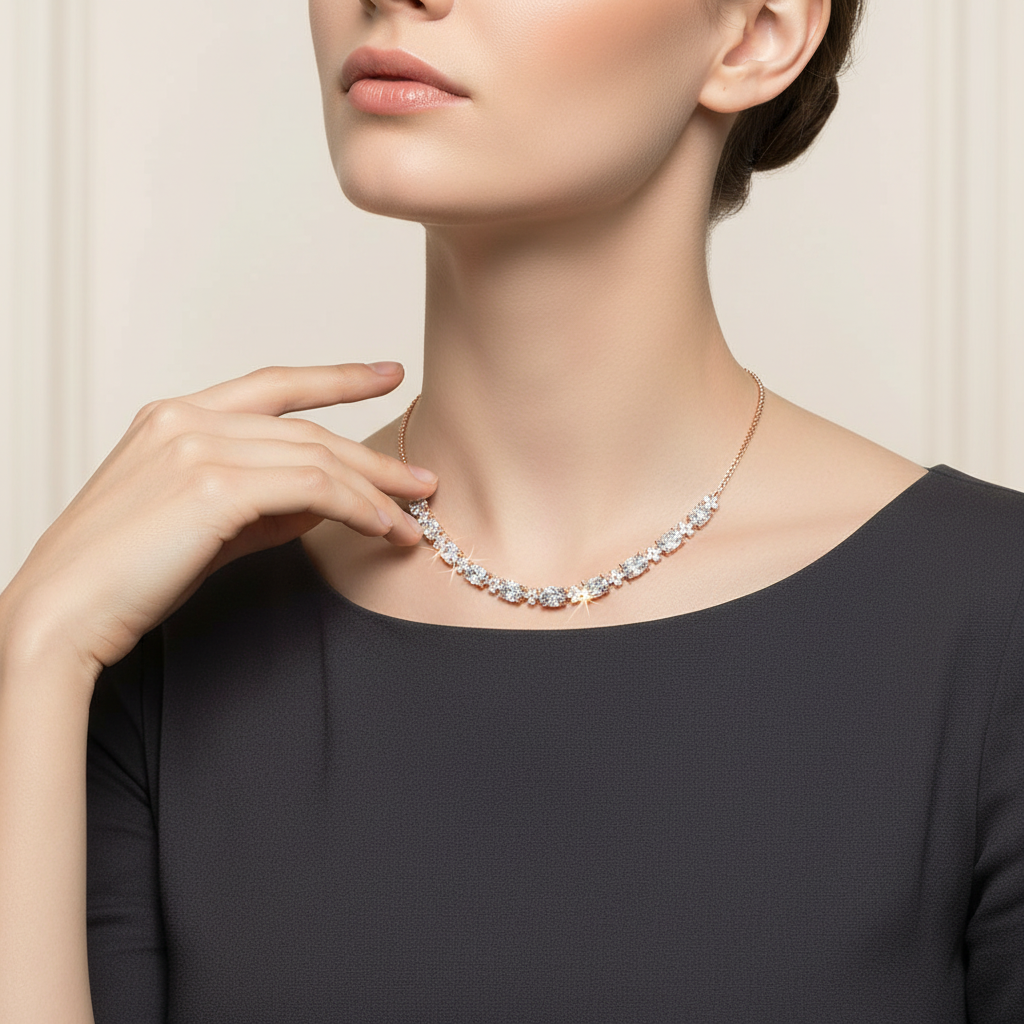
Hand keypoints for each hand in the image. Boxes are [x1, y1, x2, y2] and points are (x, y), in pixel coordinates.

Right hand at [0, 361, 435, 677]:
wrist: (62, 612)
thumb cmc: (122, 576)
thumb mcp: (199, 526)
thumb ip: (259, 505)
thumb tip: (319, 504)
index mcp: (176, 416)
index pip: (274, 386)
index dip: (337, 378)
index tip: (385, 374)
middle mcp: (187, 419)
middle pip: (308, 429)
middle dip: (373, 458)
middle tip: (423, 479)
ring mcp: (198, 446)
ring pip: (316, 458)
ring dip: (374, 491)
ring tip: (412, 519)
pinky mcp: (213, 486)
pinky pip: (311, 488)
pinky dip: (356, 508)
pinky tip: (382, 527)